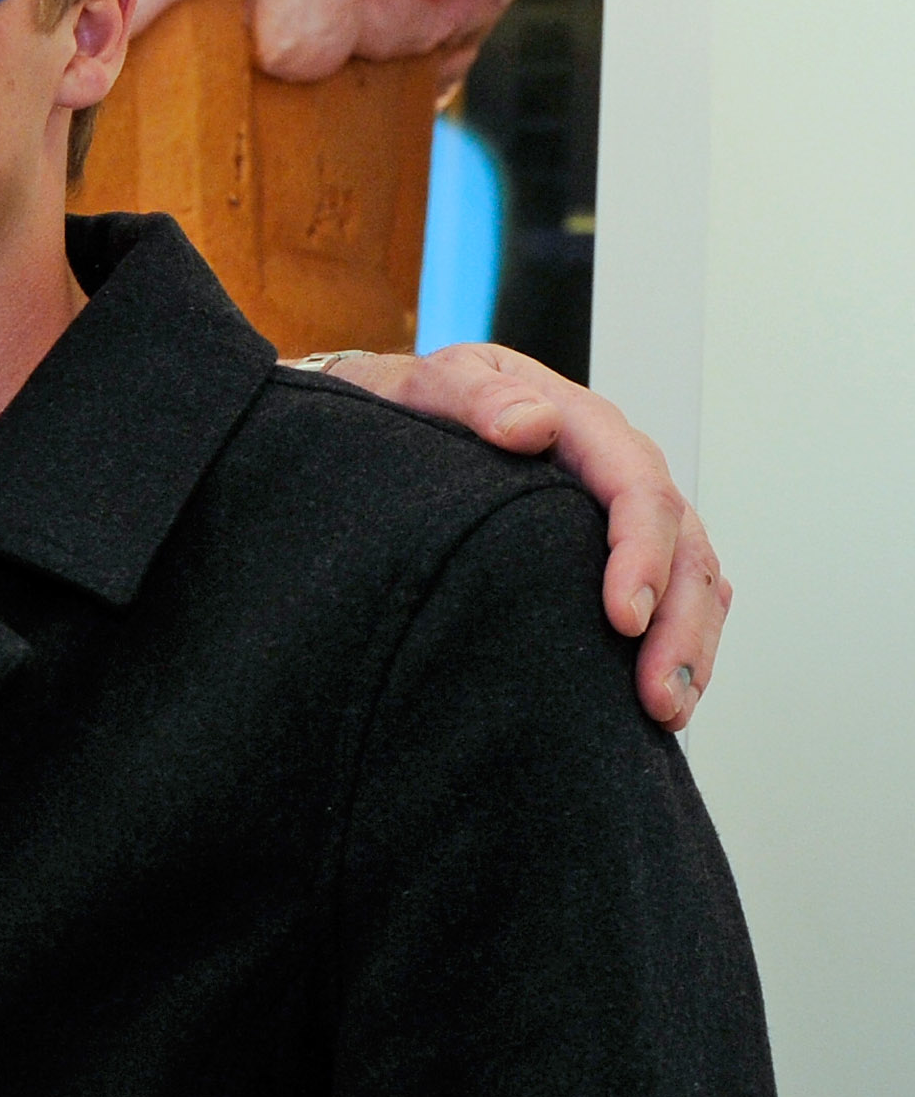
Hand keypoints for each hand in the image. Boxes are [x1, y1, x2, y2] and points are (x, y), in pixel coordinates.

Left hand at [325, 345, 732, 731]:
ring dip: (690, 648)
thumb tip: (531, 425)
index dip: (641, 555)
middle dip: (679, 625)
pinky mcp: (618, 550)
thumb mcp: (432, 383)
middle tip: (655, 698)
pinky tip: (659, 703)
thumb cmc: (417, 402)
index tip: (623, 617)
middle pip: (683, 546)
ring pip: (694, 579)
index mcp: (584, 427)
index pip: (638, 490)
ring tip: (666, 714)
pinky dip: (682, 645)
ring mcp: (622, 514)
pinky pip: (676, 596)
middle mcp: (618, 470)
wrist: (402, 414)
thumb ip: (475, 395)